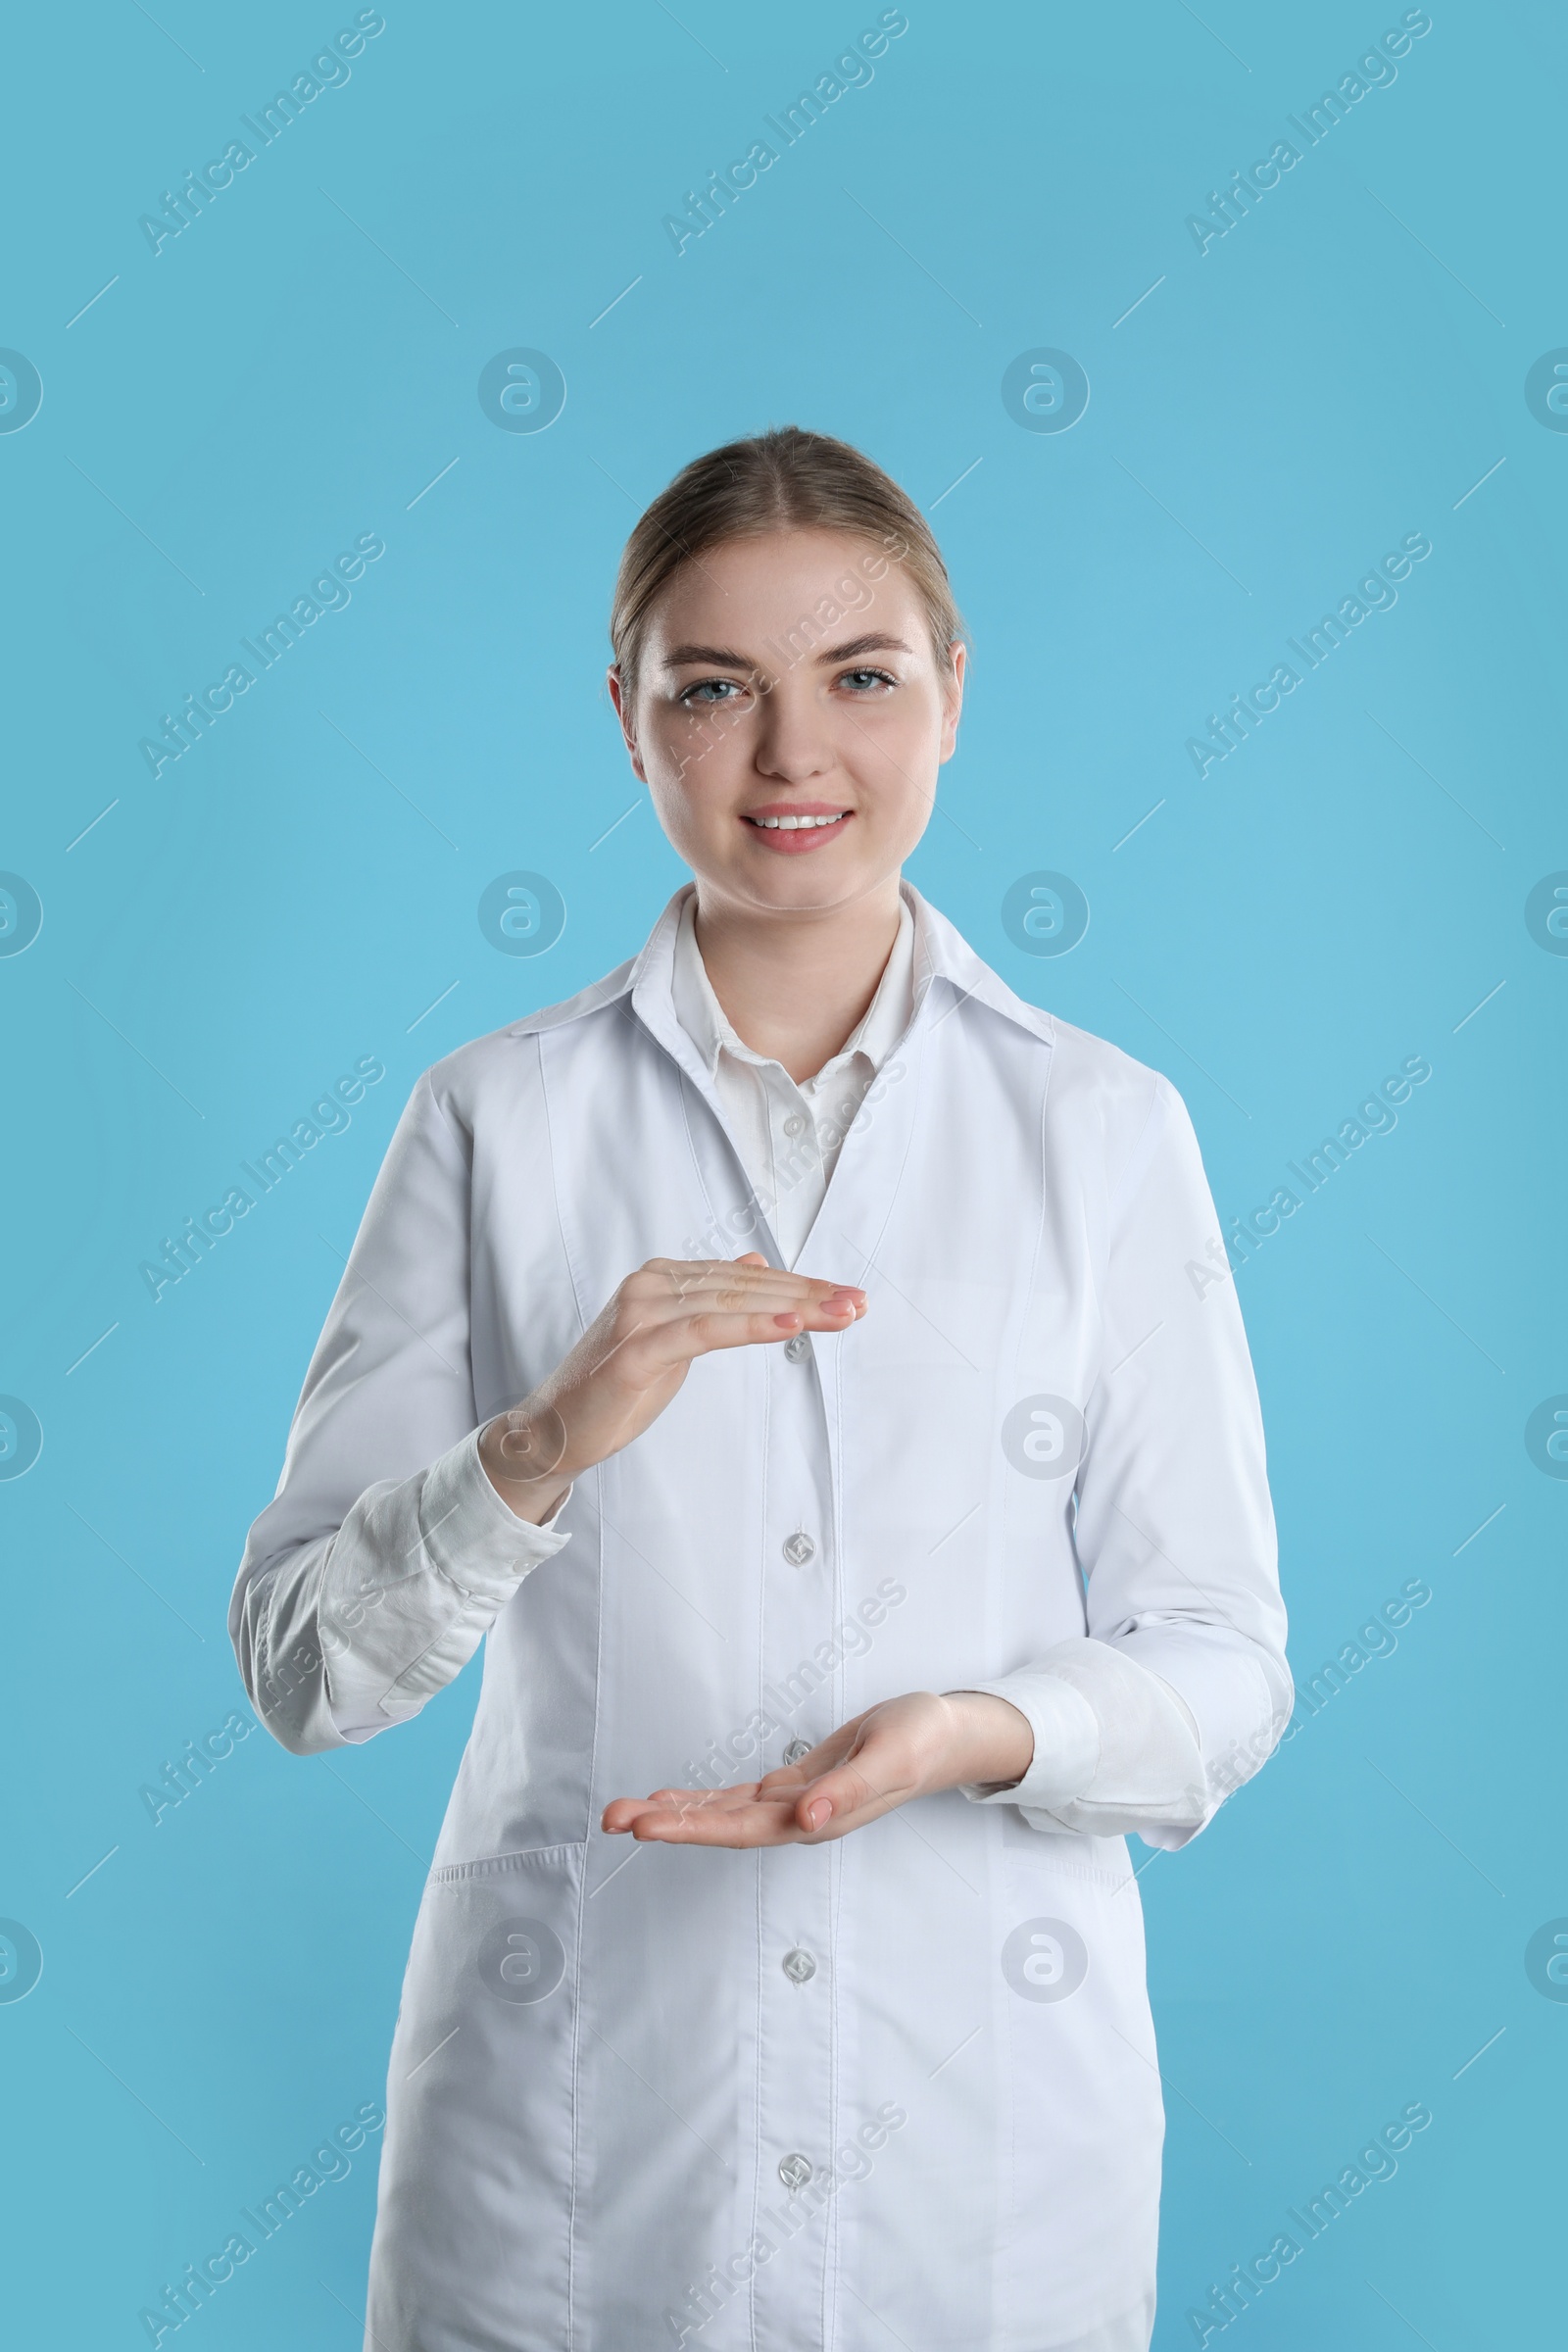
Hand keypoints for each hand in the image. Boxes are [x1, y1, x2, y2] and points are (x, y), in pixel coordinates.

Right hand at [479, 1254, 866, 1523]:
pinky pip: (703, 1332)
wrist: (553, 1429)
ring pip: (731, 1303)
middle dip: (808, 1296)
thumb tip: (753, 1264)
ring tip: (839, 1315)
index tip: (848, 1296)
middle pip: (746, 1286)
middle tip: (858, 1304)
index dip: (800, 1286)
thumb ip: (711, 1300)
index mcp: (664, 1279)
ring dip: (793, 1309)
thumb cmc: (614, 1387)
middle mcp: (652, 1285)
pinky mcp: (636, 1351)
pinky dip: (750, 1327)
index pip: (746, 1278)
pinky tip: (789, 1329)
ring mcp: (641, 1315)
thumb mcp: (673, 1339)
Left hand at [601, 1690, 1033, 1847]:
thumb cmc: (923, 1741)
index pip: (740, 1830)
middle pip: (719, 1827)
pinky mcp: (796, 1786)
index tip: (644, 1826)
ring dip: (674, 1813)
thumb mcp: (891, 1759)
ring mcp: (795, 1805)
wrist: (947, 1734)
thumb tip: (805, 1821)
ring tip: (622, 1811)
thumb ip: (849, 1792)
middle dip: (665, 1824)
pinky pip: (738, 1798)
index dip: (690, 1829)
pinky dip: (703, 1799)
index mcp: (818, 1819)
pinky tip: (671, 1799)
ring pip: (722, 1814)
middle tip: (611, 1817)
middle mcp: (798, 1819)